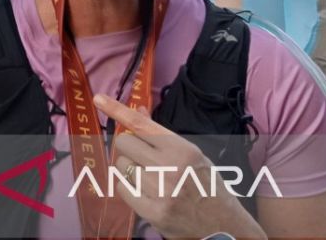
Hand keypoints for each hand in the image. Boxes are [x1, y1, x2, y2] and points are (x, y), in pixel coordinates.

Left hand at [97, 95, 263, 239]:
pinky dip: (129, 188)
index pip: (141, 124)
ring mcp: (160, 191)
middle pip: (124, 143)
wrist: (226, 227)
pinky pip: (122, 188)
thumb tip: (137, 112)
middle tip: (143, 157)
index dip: (116, 109)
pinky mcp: (152, 212)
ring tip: (152, 179)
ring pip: (121, 166)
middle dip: (130, 147)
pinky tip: (146, 193)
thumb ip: (162, 136)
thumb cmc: (208, 186)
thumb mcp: (193, 155)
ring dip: (130, 169)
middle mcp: (170, 167)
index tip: (98, 99)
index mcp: (182, 149)